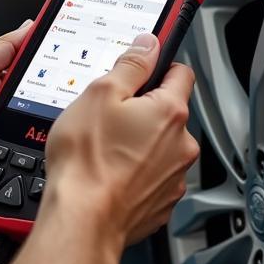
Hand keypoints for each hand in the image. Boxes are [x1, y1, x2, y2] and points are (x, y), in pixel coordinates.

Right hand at [43, 33, 199, 247]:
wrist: (82, 219)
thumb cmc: (88, 160)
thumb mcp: (101, 93)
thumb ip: (131, 64)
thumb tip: (148, 45)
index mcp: (171, 112)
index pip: (180, 72)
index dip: (158, 65)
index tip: (142, 69)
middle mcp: (182, 145)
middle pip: (168, 111)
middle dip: (143, 108)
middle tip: (109, 113)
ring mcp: (174, 178)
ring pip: (160, 146)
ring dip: (139, 142)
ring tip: (105, 147)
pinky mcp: (161, 203)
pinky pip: (152, 175)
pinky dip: (135, 171)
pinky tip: (109, 171)